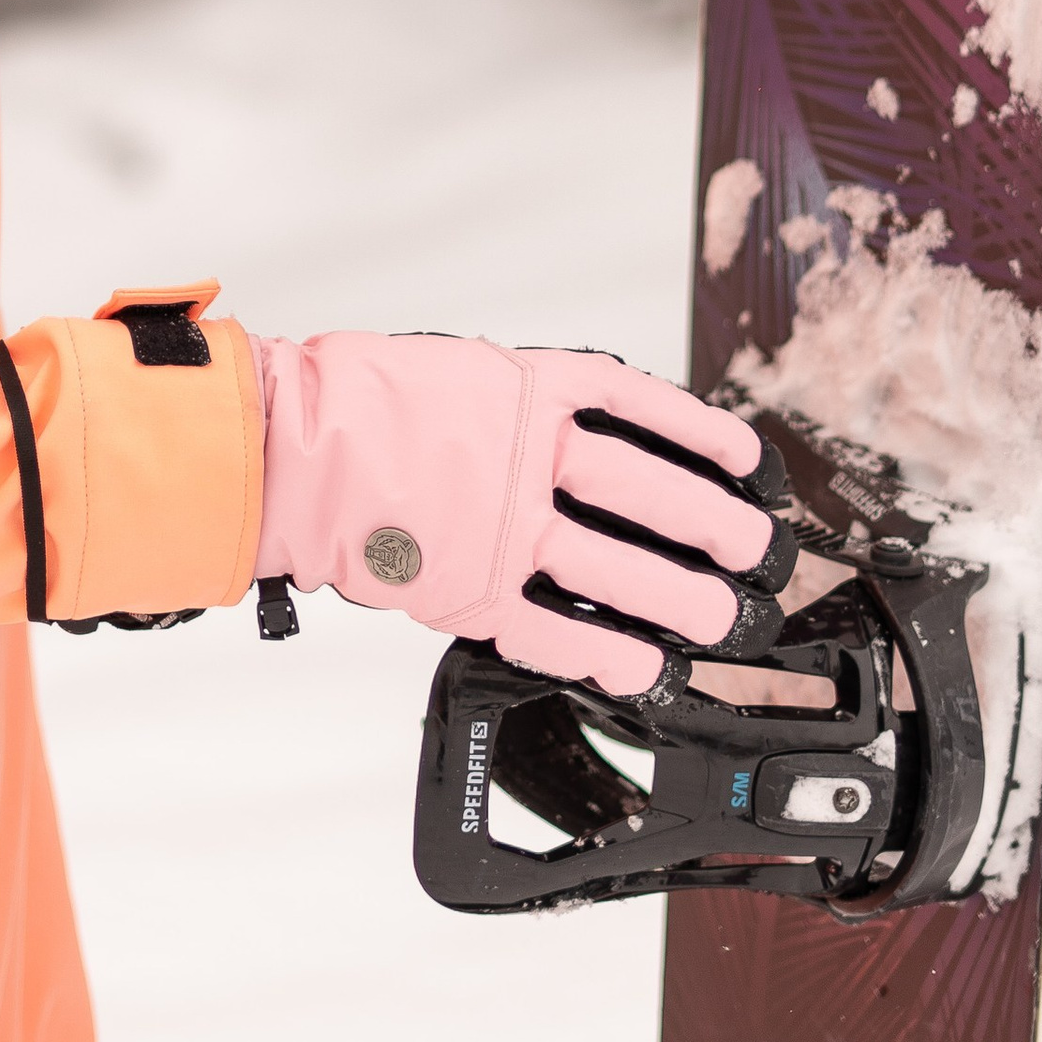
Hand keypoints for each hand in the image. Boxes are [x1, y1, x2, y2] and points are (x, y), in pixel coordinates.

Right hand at [248, 332, 788, 694]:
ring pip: (617, 569)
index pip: (643, 409)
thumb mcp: (452, 370)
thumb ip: (518, 398)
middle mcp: (529, 456)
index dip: (705, 438)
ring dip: (681, 599)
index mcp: (527, 389)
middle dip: (716, 529)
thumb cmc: (353, 403)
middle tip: (758, 554)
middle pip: (650, 496)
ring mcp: (504, 527)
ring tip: (724, 620)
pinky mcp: (472, 590)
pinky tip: (646, 671)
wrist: (283, 450)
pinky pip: (557, 632)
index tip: (749, 462)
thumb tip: (572, 422)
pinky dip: (608, 655)